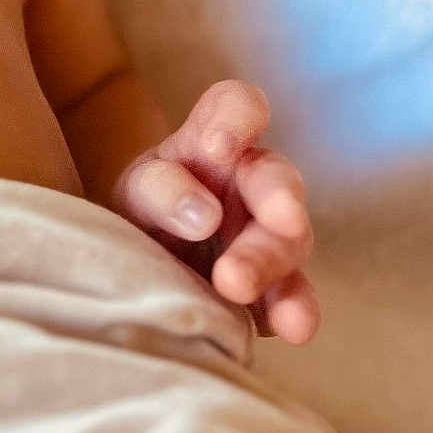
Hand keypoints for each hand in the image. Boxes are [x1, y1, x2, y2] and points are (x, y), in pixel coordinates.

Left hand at [112, 79, 319, 343]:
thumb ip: (158, 190)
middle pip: (275, 178)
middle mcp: (250, 185)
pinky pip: (295, 297)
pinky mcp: (274, 291)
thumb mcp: (136, 193)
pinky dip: (296, 310)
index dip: (237, 117)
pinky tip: (294, 326)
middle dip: (278, 196)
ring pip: (288, 240)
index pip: (238, 106)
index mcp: (214, 145)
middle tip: (277, 218)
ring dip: (267, 260)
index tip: (217, 148)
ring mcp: (268, 237)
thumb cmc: (144, 216)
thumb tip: (203, 215)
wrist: (140, 278)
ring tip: (234, 285)